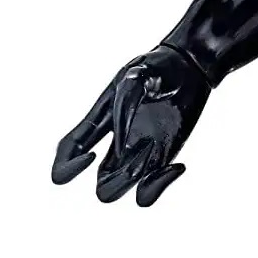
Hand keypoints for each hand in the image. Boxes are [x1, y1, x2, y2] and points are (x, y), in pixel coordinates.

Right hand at [52, 44, 209, 205]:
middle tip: (138, 150)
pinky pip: (149, 191)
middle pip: (100, 187)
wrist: (190, 66)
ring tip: (154, 146)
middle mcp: (116, 144)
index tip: (91, 156)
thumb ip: (124, 108)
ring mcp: (139, 155)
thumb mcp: (136, 76)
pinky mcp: (163, 159)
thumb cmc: (159, 66)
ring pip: (123, 191)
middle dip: (116, 181)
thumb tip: (120, 146)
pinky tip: (177, 166)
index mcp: (100, 120)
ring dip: (136, 179)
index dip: (67, 167)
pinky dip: (159, 187)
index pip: (68, 150)